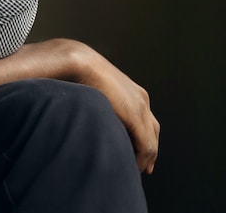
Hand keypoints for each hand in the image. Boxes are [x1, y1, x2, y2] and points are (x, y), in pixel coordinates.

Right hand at [72, 42, 159, 173]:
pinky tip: (133, 166)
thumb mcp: (100, 89)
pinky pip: (146, 146)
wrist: (80, 64)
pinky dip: (141, 159)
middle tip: (146, 167)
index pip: (148, 121)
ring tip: (136, 169)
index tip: (141, 154)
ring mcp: (140, 108)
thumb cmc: (82, 74)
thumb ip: (106, 102)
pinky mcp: (135, 117)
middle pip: (153, 132)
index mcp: (135, 92)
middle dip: (150, 152)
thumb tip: (98, 112)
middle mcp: (142, 100)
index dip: (147, 139)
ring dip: (145, 159)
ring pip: (151, 142)